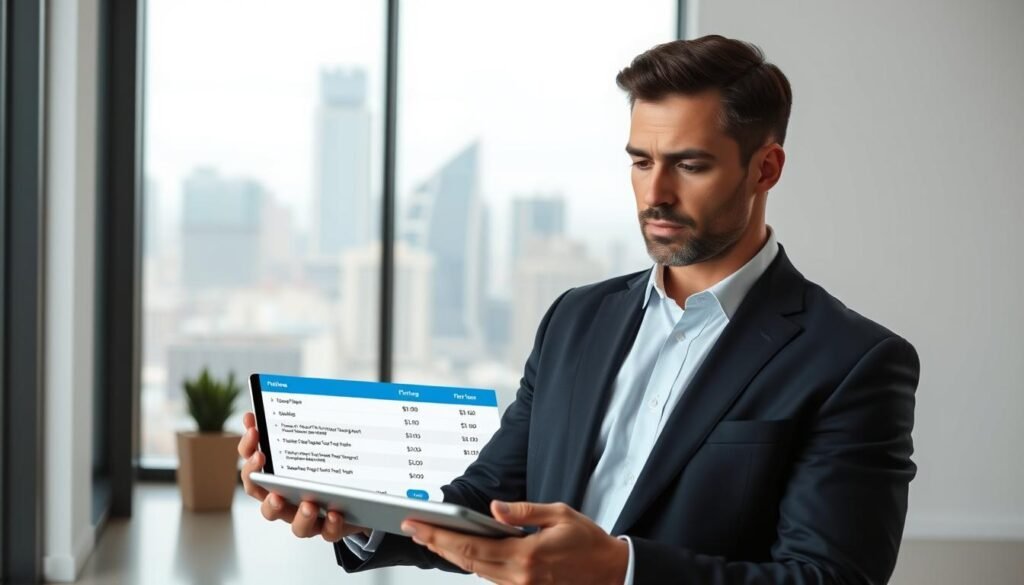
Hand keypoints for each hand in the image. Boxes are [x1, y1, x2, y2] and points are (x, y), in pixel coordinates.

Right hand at [238, 411, 368, 541]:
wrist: (360, 500)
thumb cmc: (327, 472)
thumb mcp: (314, 448)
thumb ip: (297, 429)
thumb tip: (284, 401)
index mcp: (279, 481)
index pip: (253, 467)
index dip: (248, 449)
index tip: (253, 429)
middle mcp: (288, 501)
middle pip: (262, 495)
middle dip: (257, 476)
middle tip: (261, 459)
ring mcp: (308, 517)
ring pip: (294, 525)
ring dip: (298, 514)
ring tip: (307, 502)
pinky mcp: (331, 527)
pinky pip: (326, 532)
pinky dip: (329, 525)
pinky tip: (334, 513)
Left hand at [400, 500, 628, 584]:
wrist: (611, 572)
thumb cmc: (588, 542)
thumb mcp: (559, 515)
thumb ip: (524, 511)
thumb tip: (495, 507)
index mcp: (526, 555)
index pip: (471, 545)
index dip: (440, 535)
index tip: (419, 524)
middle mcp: (519, 576)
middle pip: (466, 560)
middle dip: (436, 543)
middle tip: (414, 528)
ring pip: (475, 571)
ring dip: (450, 553)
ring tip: (430, 536)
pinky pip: (490, 576)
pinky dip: (472, 562)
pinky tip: (460, 550)